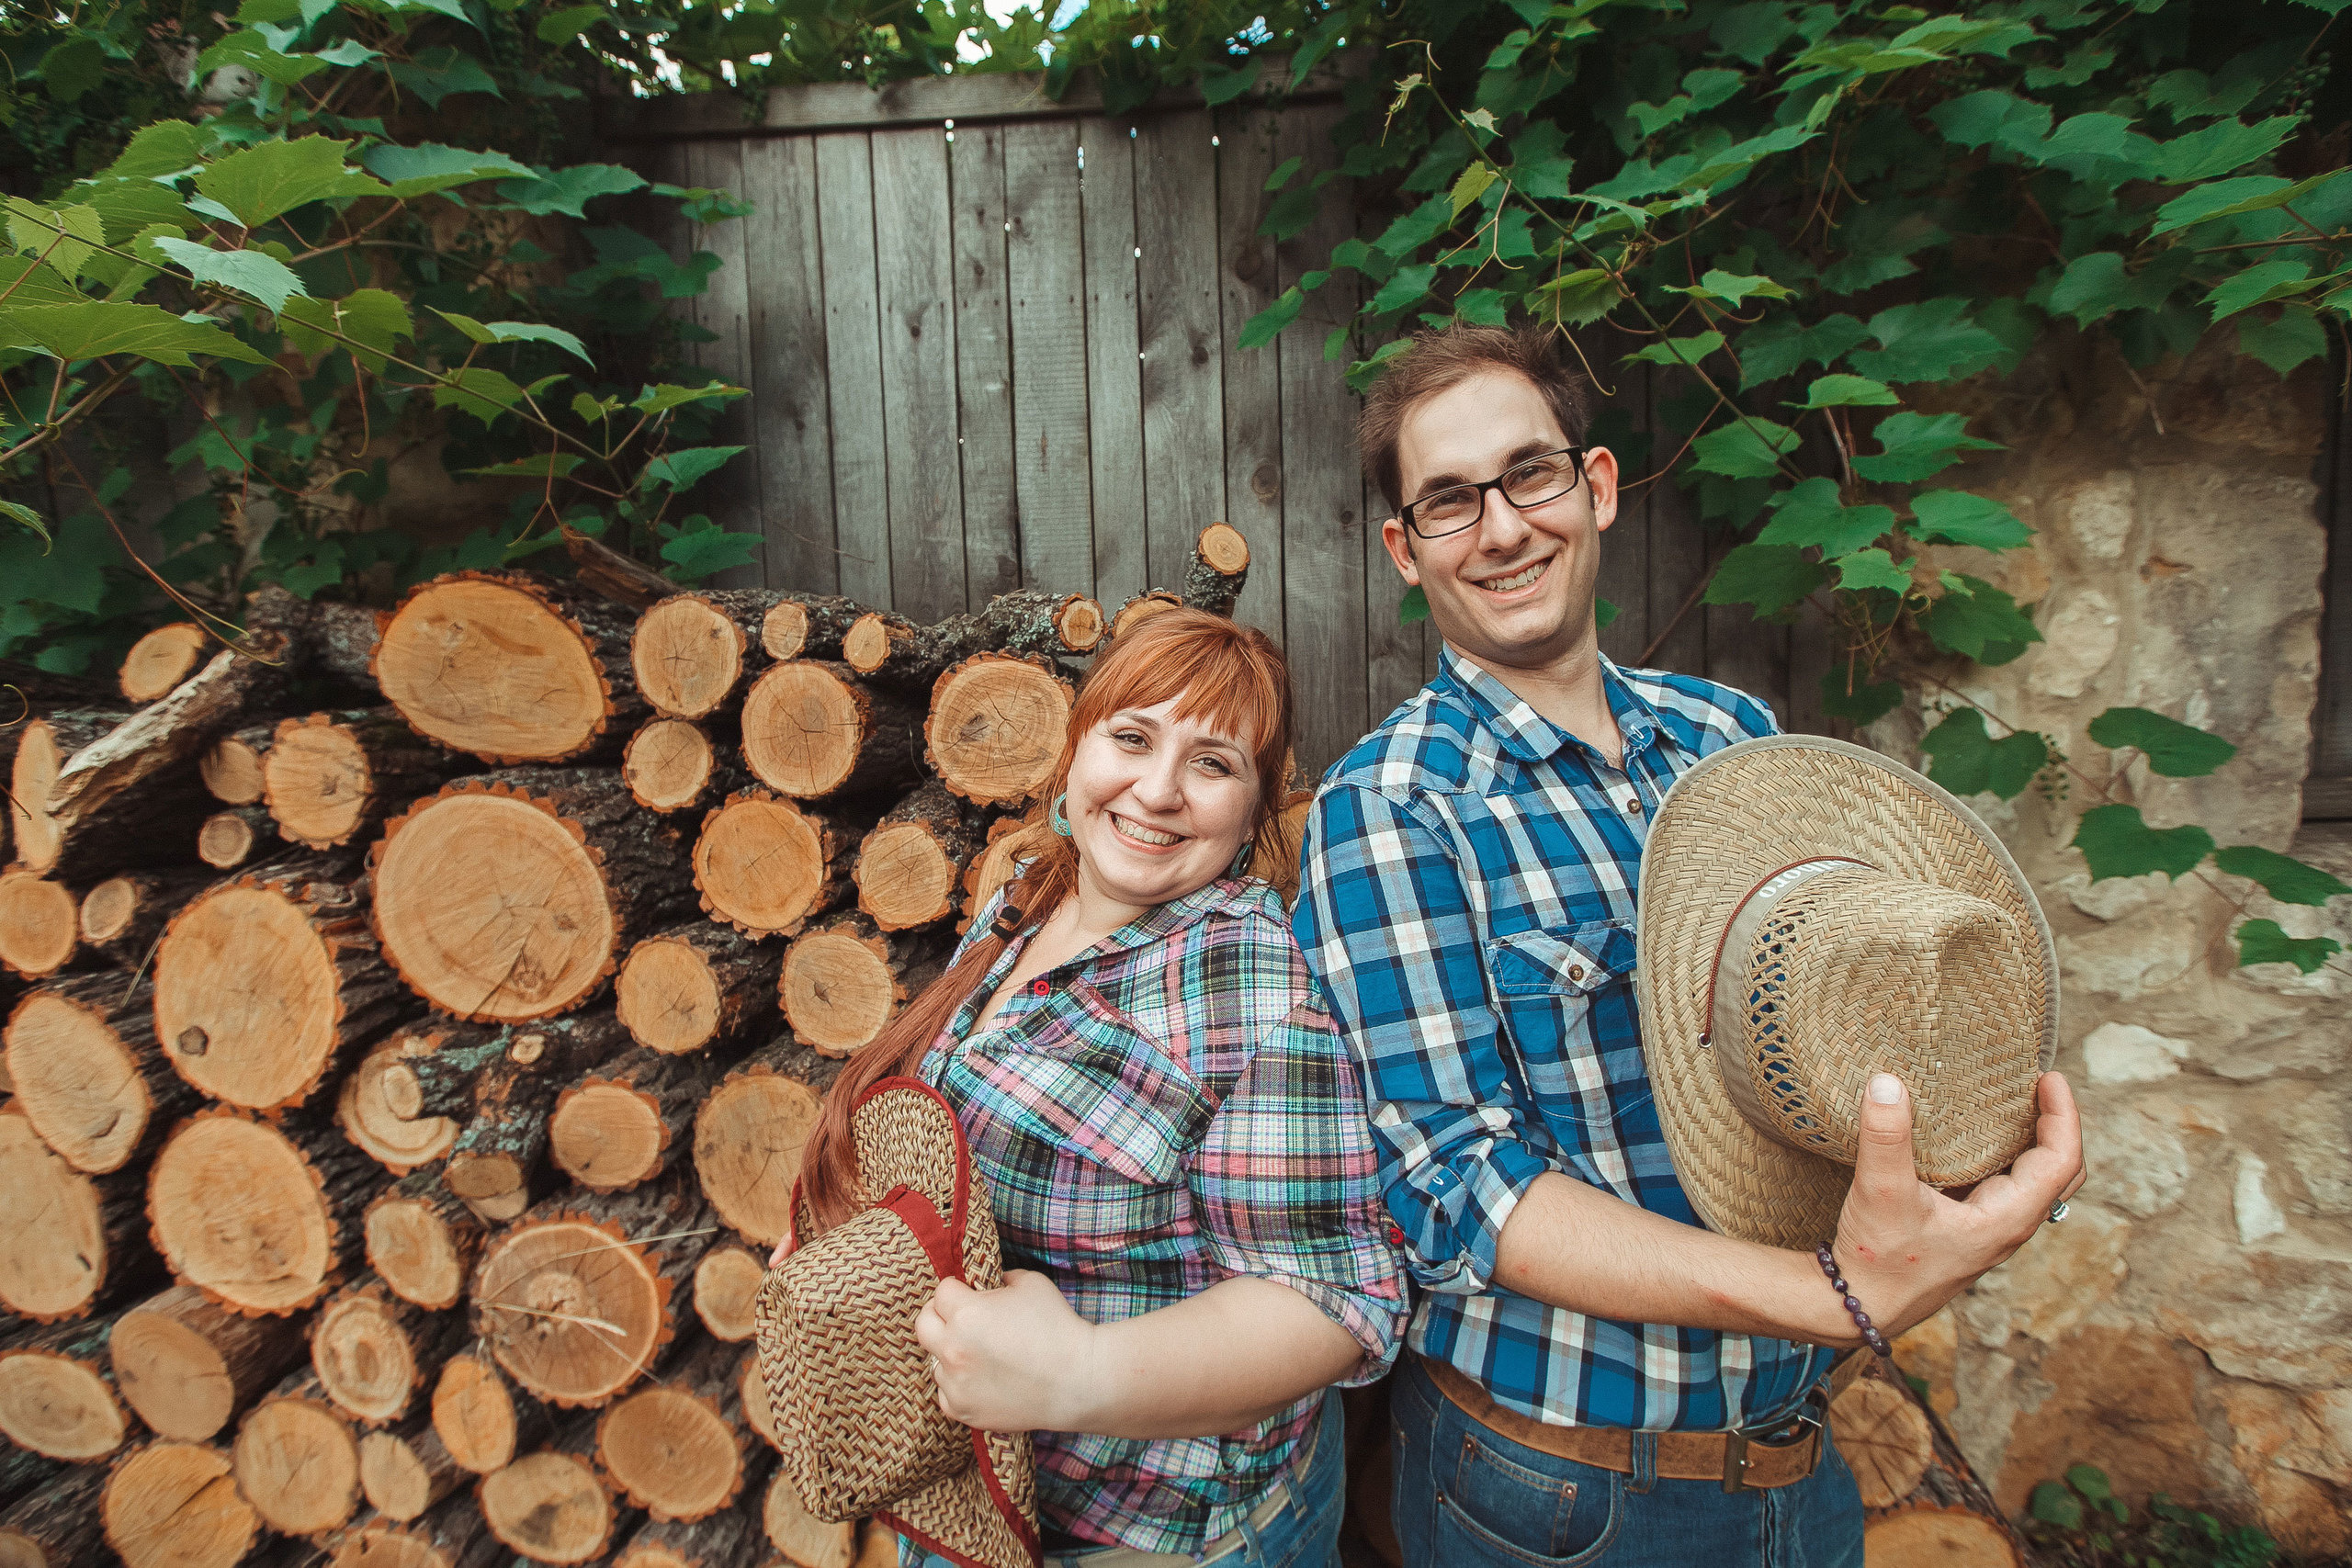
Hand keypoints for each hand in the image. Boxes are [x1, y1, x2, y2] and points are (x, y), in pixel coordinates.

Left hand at [915, 1271, 1101, 1432]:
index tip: (970, 1293)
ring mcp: (955, 1383)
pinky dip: (958, 1385)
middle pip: (923, 1324)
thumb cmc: (1058, 1327)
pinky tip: (981, 1379)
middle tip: (959, 1317)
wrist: (1079, 1380)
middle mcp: (953, 1348)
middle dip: (938, 1315)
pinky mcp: (963, 1410)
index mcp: (966, 1313)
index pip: (941, 1291)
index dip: (958, 1288)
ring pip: (935, 1360)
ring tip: (981, 1353)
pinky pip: (945, 1393)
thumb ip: (1001, 1278)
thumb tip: (989, 1283)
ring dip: (950, 1353)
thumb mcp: (1031, 1284)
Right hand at [1831, 1070, 2085, 1339]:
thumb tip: (1887, 1082)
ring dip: (2031, 1142)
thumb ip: (1886, 1137)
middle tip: (2040, 1087)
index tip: (2050, 1078)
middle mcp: (2007, 1226)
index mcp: (2005, 1219)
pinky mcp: (1967, 1231)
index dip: (2064, 1116)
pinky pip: (2002, 1187)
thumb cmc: (1879, 1260)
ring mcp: (1989, 1231)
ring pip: (2033, 1182)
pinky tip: (1974, 1140)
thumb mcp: (1881, 1193)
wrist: (1859, 1306)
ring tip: (2012, 1103)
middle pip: (2059, 1173)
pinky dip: (2003, 1157)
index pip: (2061, 1162)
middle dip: (2057, 1127)